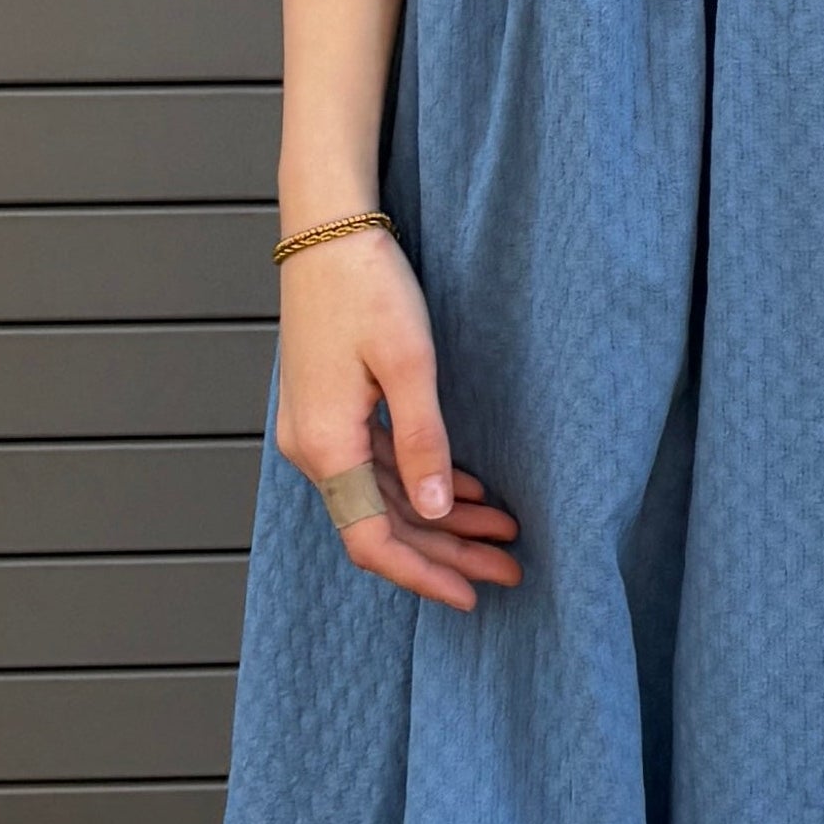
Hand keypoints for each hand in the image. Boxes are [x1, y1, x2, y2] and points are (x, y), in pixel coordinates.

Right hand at [274, 227, 522, 609]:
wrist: (324, 229)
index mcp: (326, 446)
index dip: (423, 574)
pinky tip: (466, 491)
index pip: (373, 540)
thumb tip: (435, 512)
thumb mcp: (408, 363)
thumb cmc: (366, 285)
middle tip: (510, 568)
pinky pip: (378, 467)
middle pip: (383, 525)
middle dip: (448, 551)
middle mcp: (313, 449)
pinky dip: (423, 483)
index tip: (472, 594)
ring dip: (441, 518)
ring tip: (503, 530)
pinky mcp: (329, 411)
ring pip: (384, 498)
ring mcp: (318, 430)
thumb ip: (424, 442)